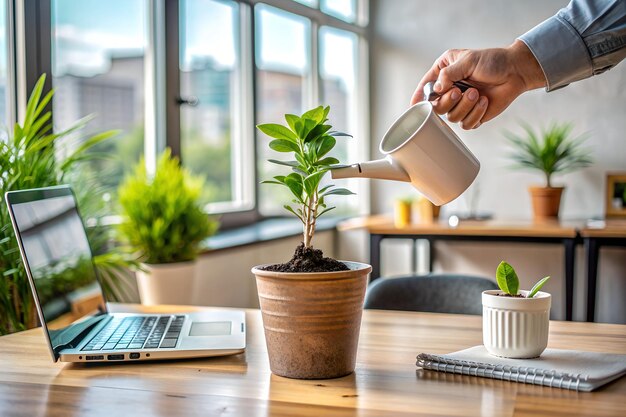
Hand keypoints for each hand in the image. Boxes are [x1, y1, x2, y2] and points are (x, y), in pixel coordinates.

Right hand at [411, 40, 545, 128]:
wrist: (515, 72)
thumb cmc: (492, 61)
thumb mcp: (468, 60)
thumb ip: (448, 74)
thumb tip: (436, 90)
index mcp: (444, 73)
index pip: (426, 88)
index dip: (419, 98)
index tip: (415, 105)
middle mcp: (449, 90)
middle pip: (435, 107)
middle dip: (447, 101)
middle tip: (459, 91)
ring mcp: (460, 104)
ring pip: (451, 117)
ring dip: (465, 106)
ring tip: (478, 94)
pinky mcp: (472, 115)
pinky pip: (466, 124)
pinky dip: (475, 114)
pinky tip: (484, 102)